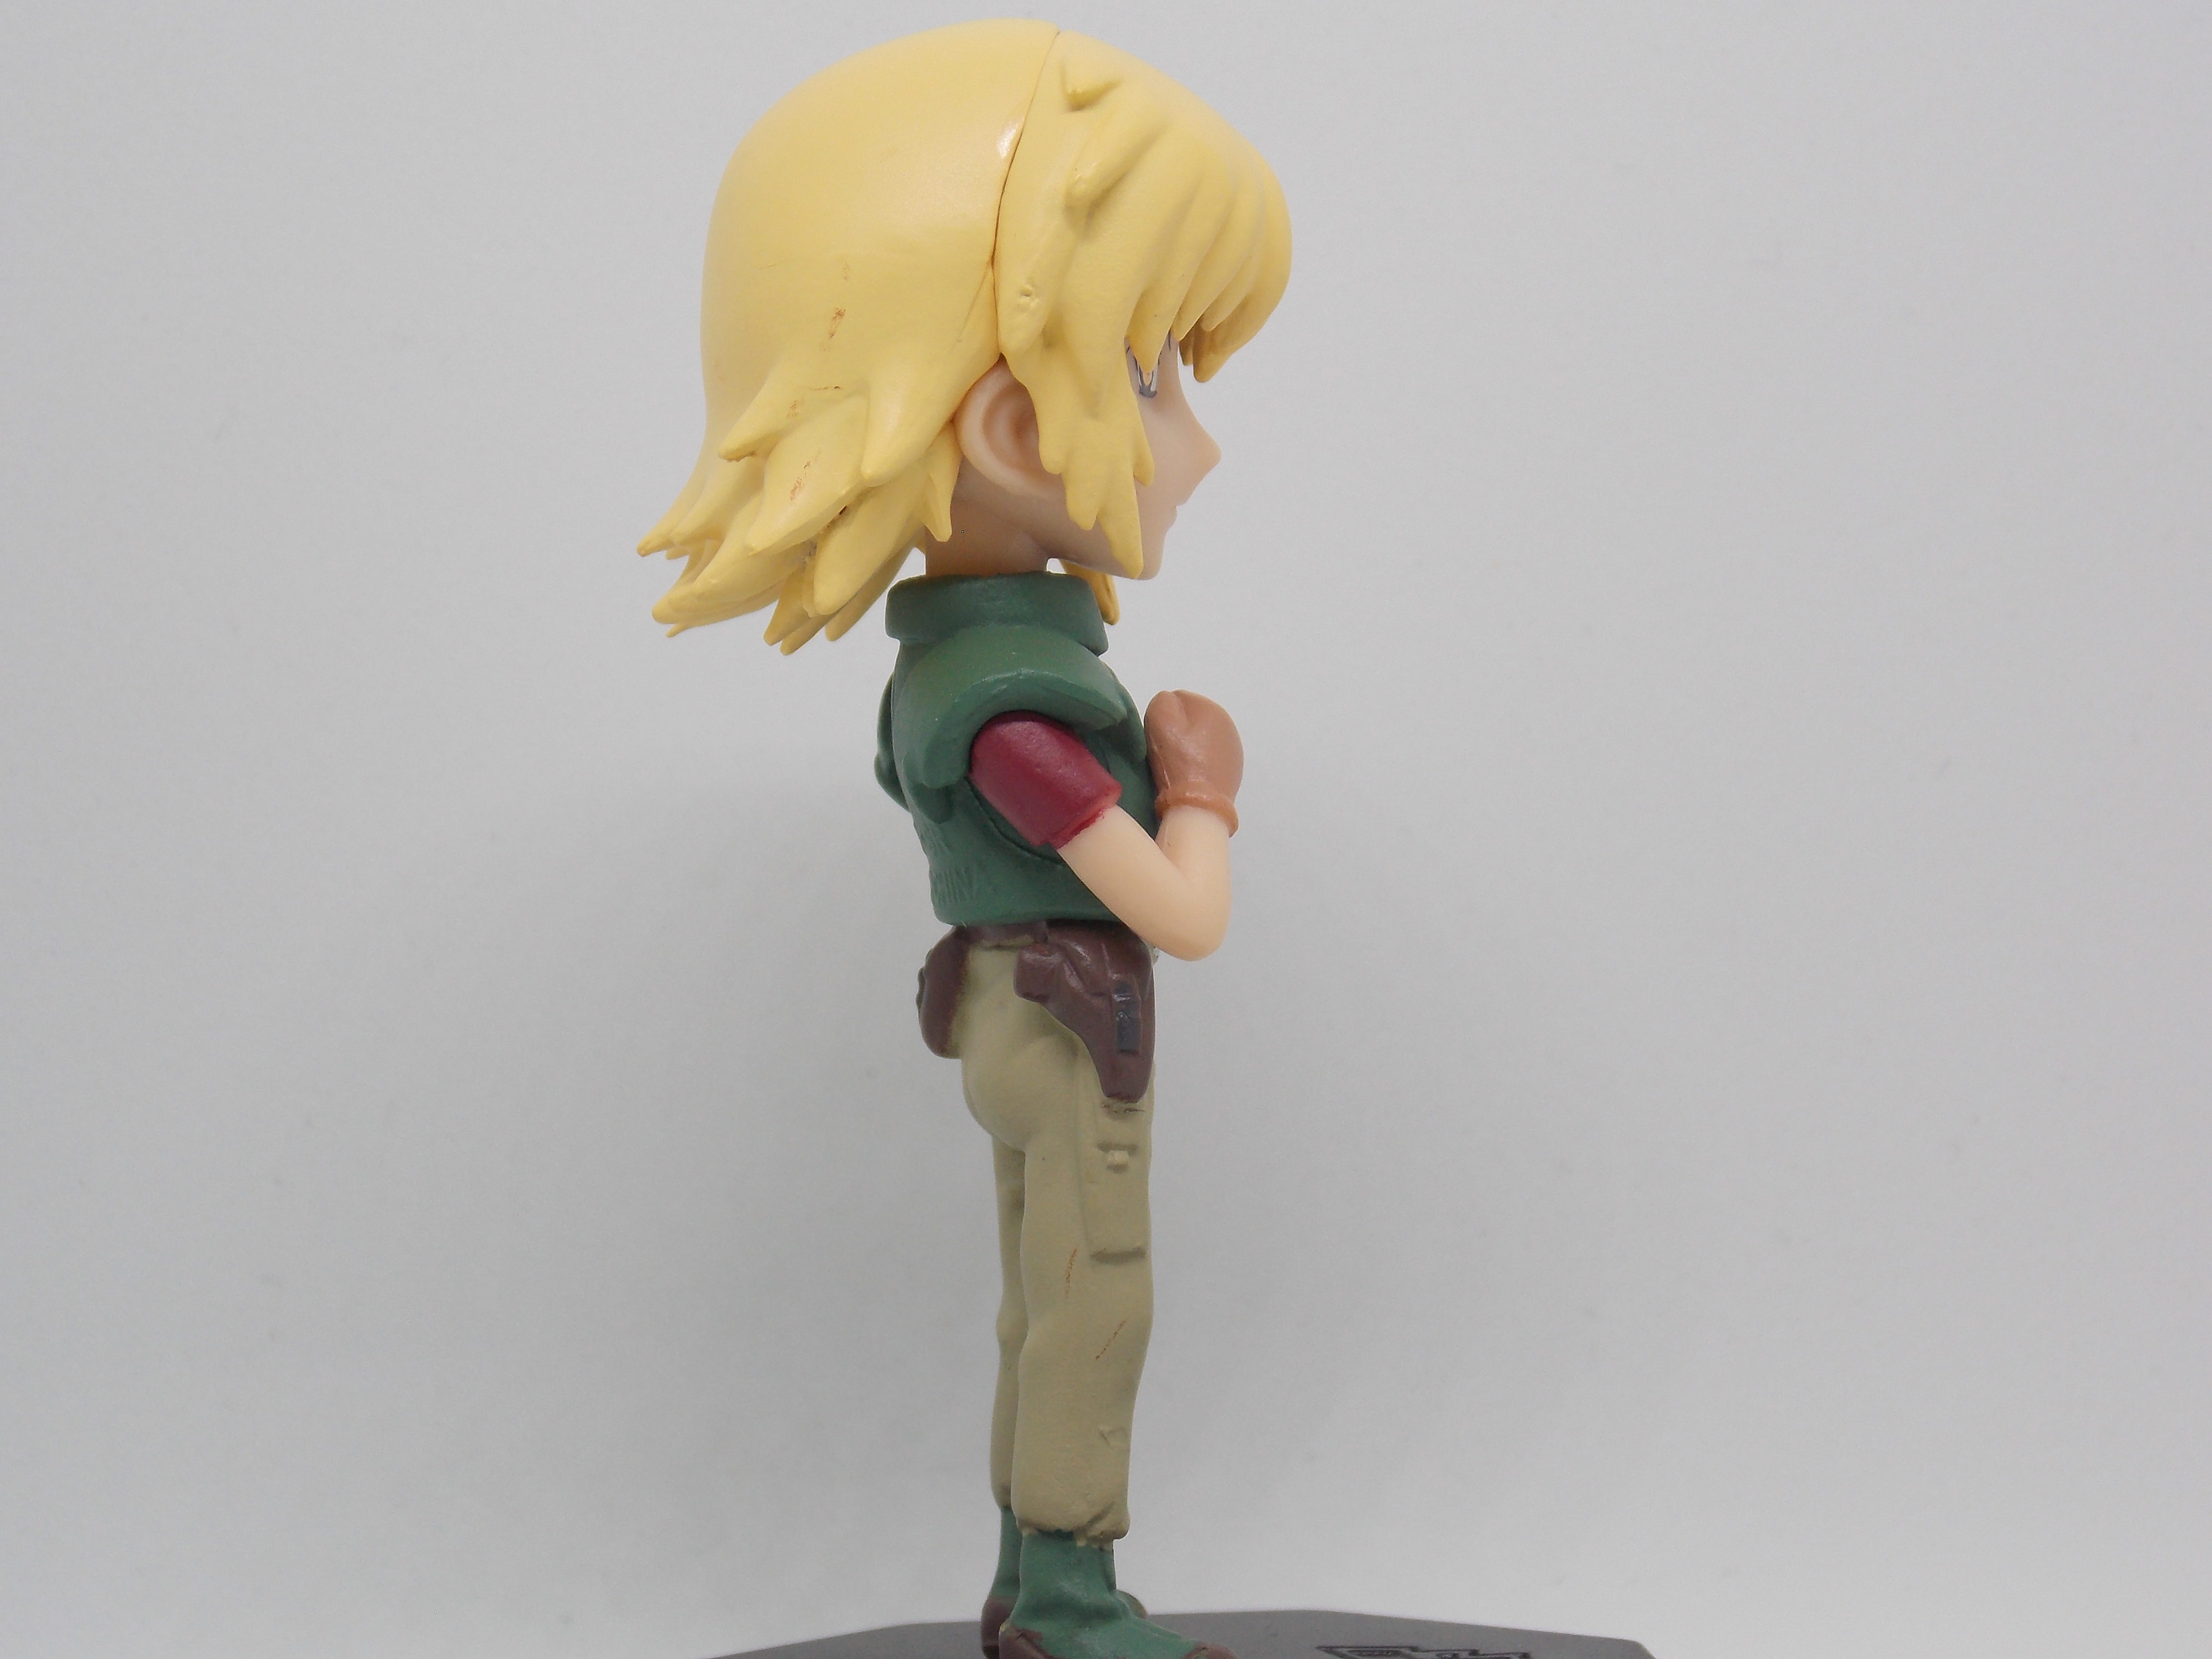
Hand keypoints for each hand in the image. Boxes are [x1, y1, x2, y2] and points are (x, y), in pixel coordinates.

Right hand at [1143, 690, 1242, 833]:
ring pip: (1201, 740)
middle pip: (1192, 721)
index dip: (1163, 717)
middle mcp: (1228, 724)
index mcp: (1211, 707)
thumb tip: (1170, 703)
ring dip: (1189, 747)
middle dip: (1178, 731)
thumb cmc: (1176, 760)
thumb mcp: (1159, 720)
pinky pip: (1209, 759)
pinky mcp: (1233, 770)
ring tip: (1177, 765)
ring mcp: (1233, 749)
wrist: (1198, 804)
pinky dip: (1199, 763)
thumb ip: (1163, 701)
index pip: (1178, 700)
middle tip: (1165, 751)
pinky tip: (1190, 775)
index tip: (1156, 736)